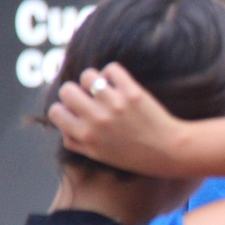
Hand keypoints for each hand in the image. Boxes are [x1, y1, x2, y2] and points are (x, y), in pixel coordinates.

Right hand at [46, 62, 188, 176]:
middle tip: (88, 97)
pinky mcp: (132, 93)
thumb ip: (76, 142)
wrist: (169, 150)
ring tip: (104, 87)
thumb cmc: (134, 155)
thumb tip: (62, 126)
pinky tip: (118, 81)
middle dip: (75, 91)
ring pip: (88, 75)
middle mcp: (97, 119)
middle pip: (67, 90)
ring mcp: (115, 104)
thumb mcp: (99, 155)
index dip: (64, 109)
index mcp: (86, 136)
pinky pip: (112, 68)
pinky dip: (113, 72)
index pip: (56, 111)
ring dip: (94, 79)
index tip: (75, 110)